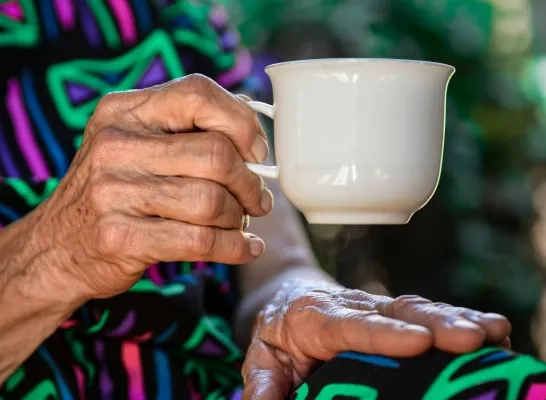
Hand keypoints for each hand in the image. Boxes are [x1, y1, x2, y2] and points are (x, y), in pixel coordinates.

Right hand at [25, 74, 272, 302]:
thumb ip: (184, 129)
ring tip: (242, 223)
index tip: (257, 152)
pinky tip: (246, 248)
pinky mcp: (121, 237)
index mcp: (123, 111)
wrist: (54, 248)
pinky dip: (235, 247)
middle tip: (257, 199)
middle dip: (250, 182)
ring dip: (240, 217)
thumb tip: (251, 123)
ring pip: (211, 201)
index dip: (241, 122)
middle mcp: (115, 145)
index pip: (198, 93)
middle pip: (216, 154)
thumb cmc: (112, 192)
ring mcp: (113, 192)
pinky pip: (200, 241)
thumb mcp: (132, 145)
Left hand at [242, 283, 510, 398]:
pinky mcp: (394, 313)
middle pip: (394, 311)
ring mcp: (376, 307)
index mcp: (315, 317)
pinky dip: (459, 318)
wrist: (288, 295)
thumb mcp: (261, 358)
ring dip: (455, 318)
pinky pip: (428, 312)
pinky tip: (492, 330)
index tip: (417, 341)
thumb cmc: (276, 331)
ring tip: (492, 331)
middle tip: (470, 338)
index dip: (383, 333)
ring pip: (417, 307)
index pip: (349, 325)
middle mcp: (351, 307)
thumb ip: (264, 385)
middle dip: (434, 323)